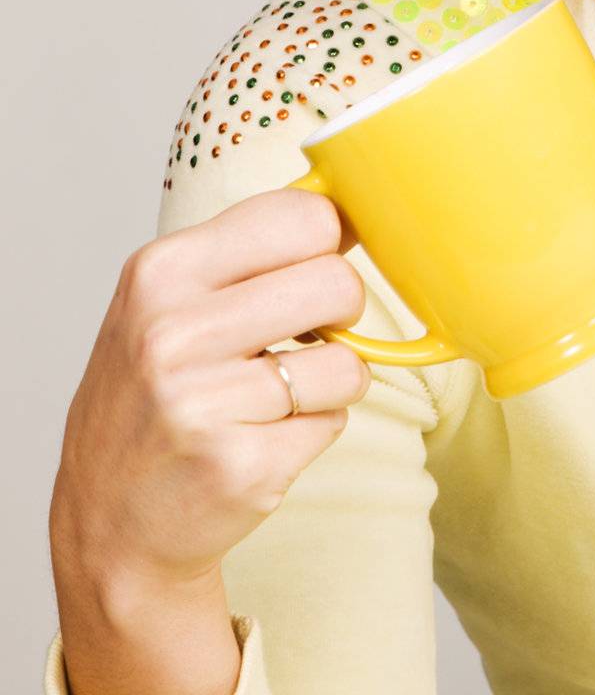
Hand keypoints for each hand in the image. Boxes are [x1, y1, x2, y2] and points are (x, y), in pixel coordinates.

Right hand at [50, 189, 371, 592]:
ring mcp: (204, 405)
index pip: (303, 215)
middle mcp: (173, 332)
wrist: (107, 520)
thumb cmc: (154, 392)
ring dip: (332, 380)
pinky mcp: (240, 467)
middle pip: (338, 283)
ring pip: (348, 363)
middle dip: (343, 310)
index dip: (329, 240)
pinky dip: (314, 430)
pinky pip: (334, 423)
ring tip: (278, 394)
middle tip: (306, 333)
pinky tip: (262, 437)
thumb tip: (351, 209)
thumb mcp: (168, 299)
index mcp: (161, 271)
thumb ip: (247, 251)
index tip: (314, 263)